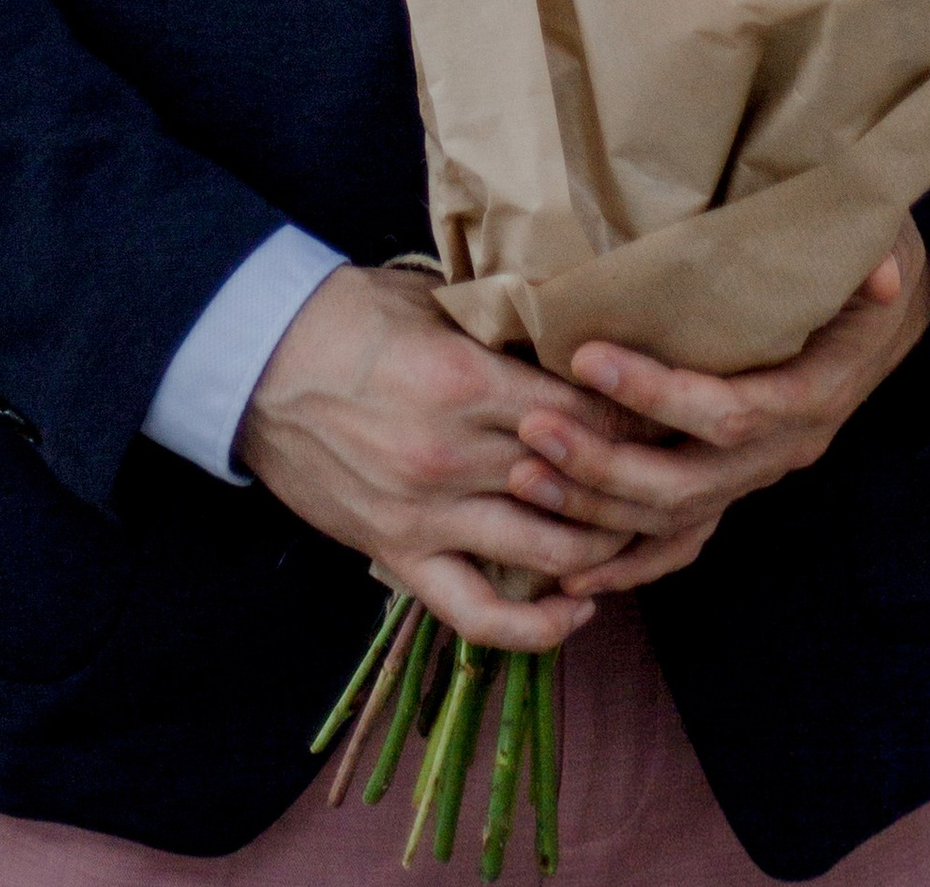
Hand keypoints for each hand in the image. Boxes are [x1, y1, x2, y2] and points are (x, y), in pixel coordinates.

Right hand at [237, 265, 639, 651]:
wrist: (255, 359)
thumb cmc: (346, 315)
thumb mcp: (432, 303)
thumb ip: (500, 329)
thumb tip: (574, 334)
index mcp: (463, 382)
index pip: (580, 413)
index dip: (634, 416)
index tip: (670, 413)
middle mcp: (450, 456)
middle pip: (574, 485)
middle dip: (632, 484)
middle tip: (674, 478)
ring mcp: (424, 513)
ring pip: (542, 551)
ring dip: (600, 550)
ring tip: (637, 535)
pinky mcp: (397, 553)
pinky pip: (475, 613)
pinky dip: (533, 626)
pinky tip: (577, 611)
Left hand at [505, 220, 929, 599]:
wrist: (873, 320)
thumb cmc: (858, 269)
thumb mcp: (876, 250)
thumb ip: (872, 261)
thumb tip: (880, 273)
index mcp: (812, 396)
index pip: (729, 412)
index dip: (657, 394)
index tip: (586, 357)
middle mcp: (783, 449)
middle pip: (688, 483)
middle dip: (605, 464)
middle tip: (533, 429)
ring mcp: (755, 477)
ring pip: (673, 519)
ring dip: (597, 507)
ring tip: (524, 477)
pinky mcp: (733, 486)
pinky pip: (681, 544)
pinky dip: (627, 562)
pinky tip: (570, 568)